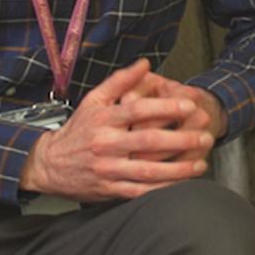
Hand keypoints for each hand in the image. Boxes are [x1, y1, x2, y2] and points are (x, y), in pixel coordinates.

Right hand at [18, 60, 210, 202]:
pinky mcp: (110, 190)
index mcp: (105, 120)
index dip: (165, 107)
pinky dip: (162, 190)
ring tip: (201, 164)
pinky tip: (181, 185)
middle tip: (206, 135)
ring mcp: (109, 169)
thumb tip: (145, 63)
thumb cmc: (78, 130)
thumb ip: (121, 81)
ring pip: (148, 171)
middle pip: (149, 141)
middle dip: (181, 139)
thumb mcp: (94, 100)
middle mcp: (107, 144)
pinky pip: (140, 192)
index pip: (138, 110)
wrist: (49, 165)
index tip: (189, 106)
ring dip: (178, 169)